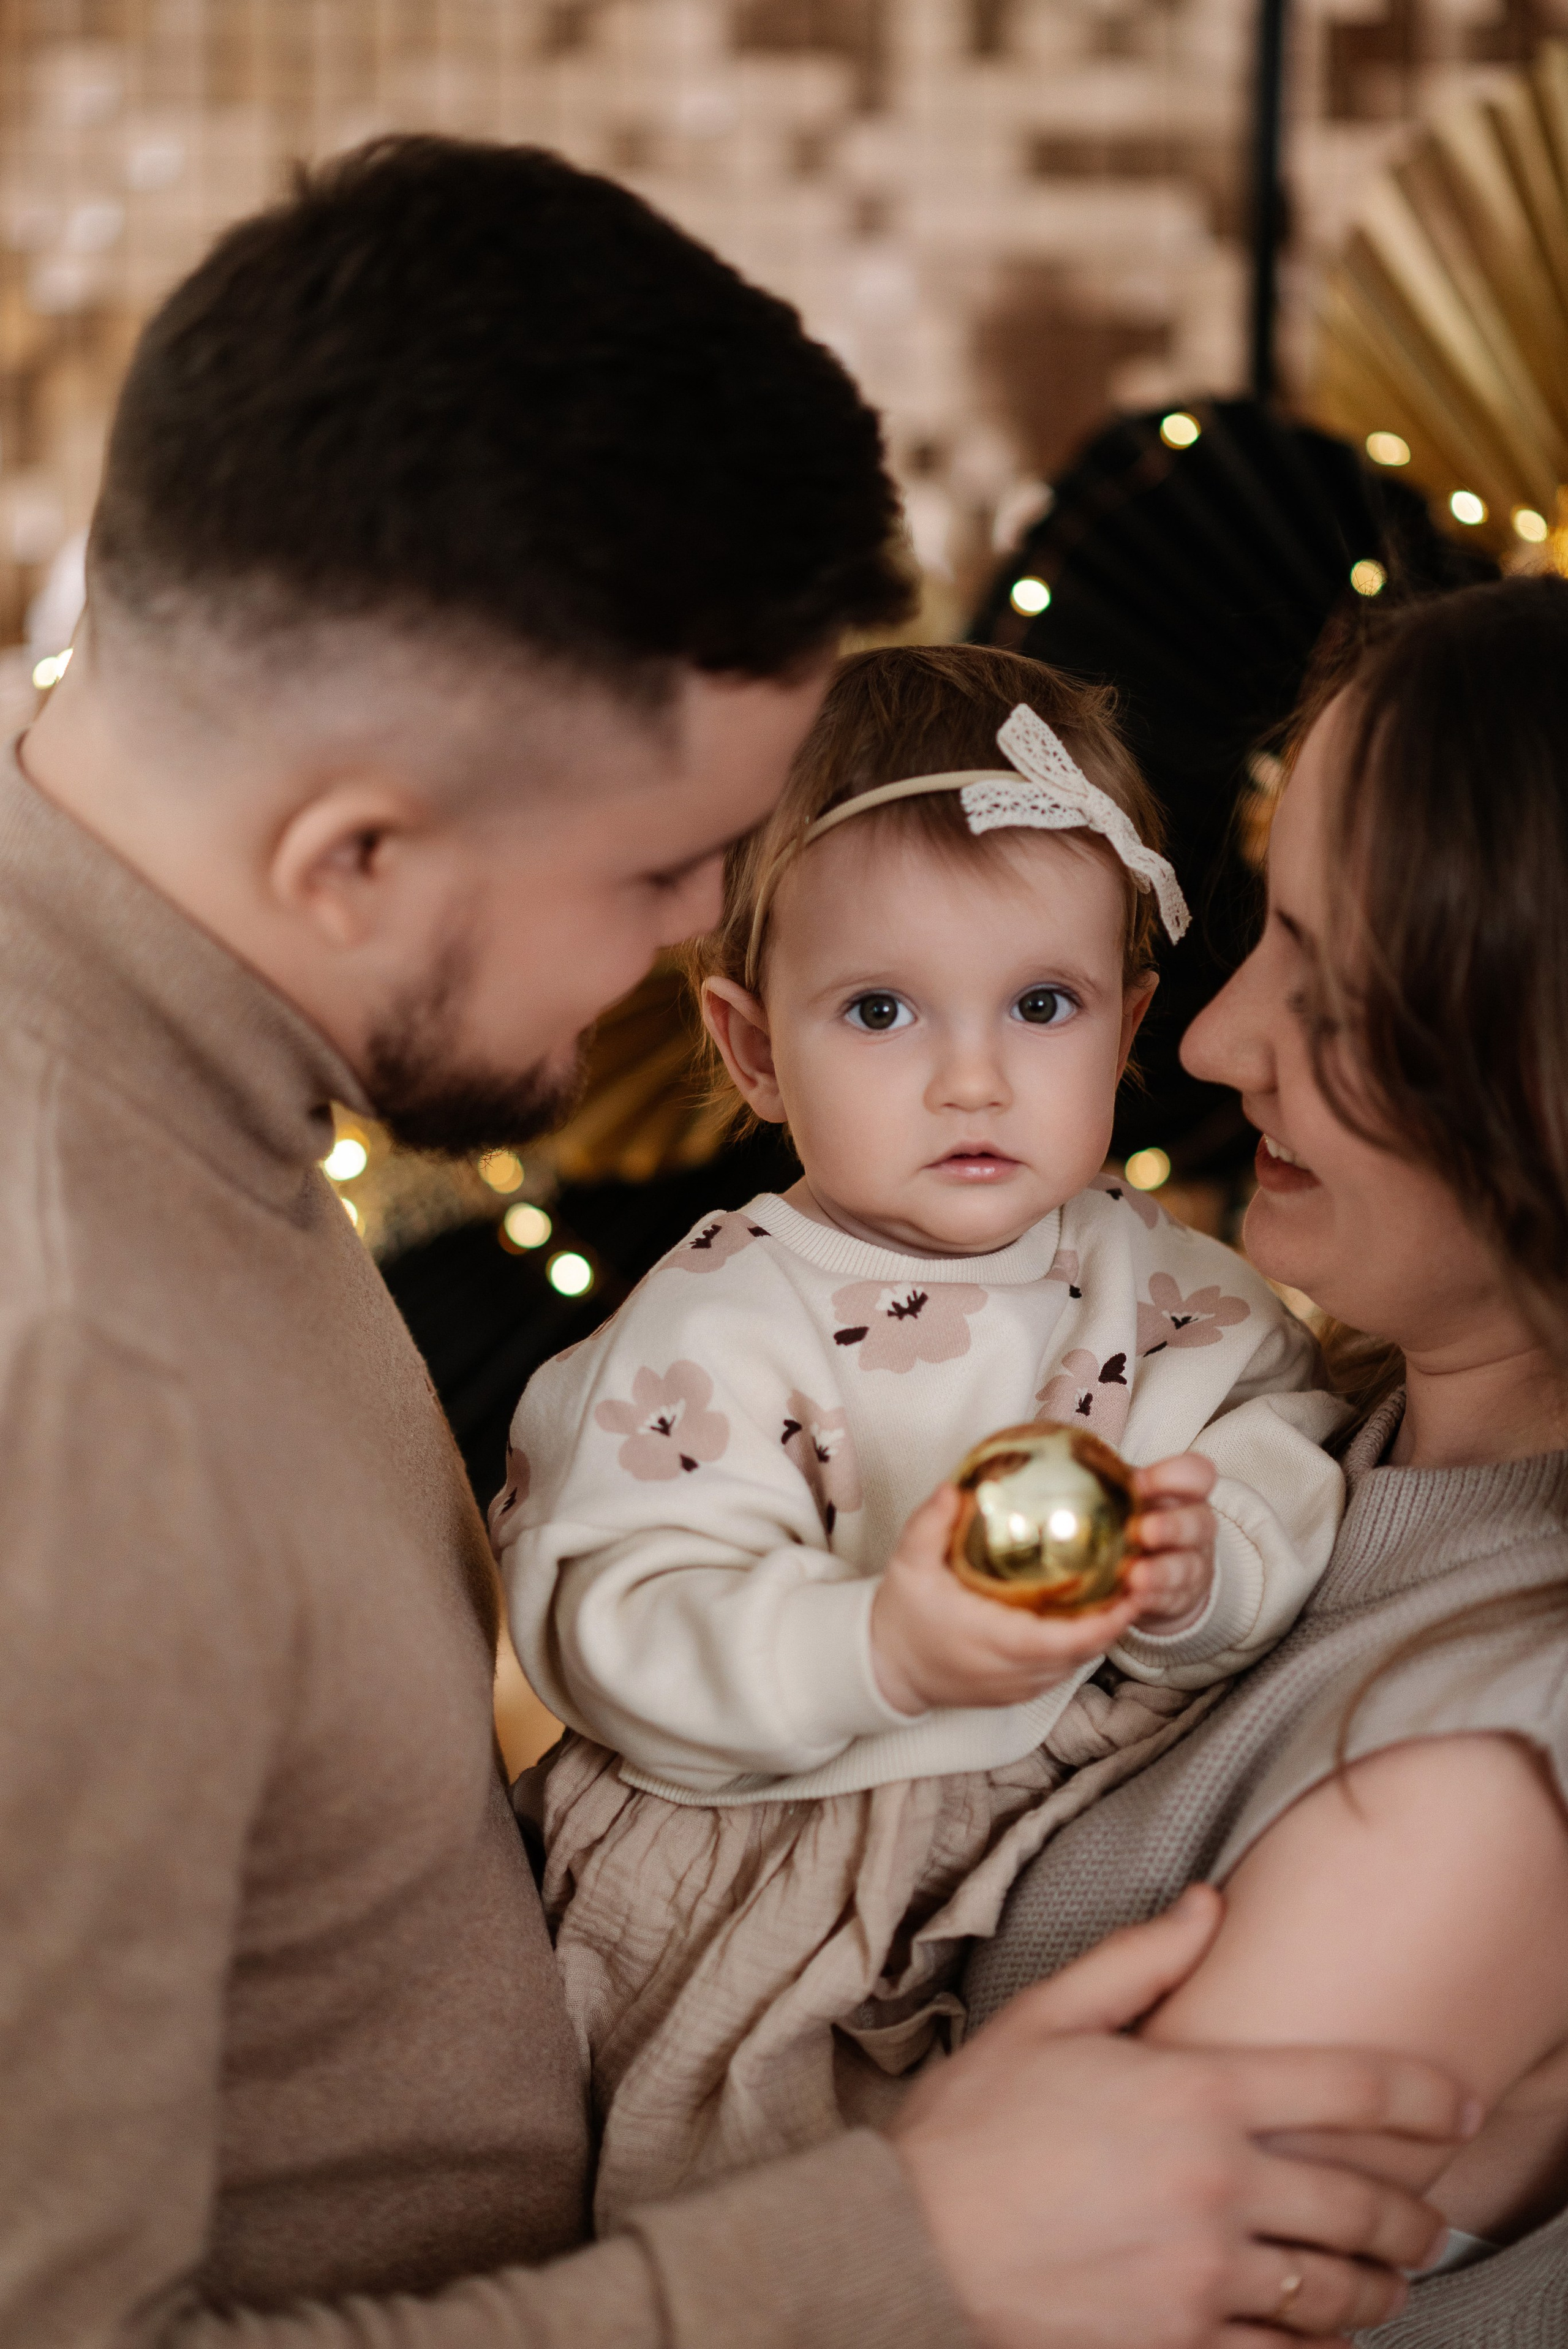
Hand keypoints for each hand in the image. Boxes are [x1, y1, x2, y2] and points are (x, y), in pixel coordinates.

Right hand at [870, 1484, 1142, 1716]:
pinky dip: (1080, 1645)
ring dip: (1101, 1633)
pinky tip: (1090, 1612)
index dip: (1105, 1621)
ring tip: (1125, 1590)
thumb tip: (955, 1487)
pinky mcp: (1016, 1692)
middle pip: (1081, 1653)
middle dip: (1115, 1620)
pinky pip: (1060, 1670)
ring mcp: (1015, 1686)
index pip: (1063, 1640)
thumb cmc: (901, 1615)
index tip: (1132, 1588)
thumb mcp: (908, 1564)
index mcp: (991, 1639)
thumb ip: (930, 1525)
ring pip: (1075, 1664)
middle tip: (1141, 1577)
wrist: (885, 1668)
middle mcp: (1010, 1671)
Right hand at [890, 1886, 1471, 2348]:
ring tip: (1385, 2286)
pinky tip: (1317, 2338)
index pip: (1349, 2090)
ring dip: (1376, 2291)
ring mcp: (1203, 2274)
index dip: (1424, 2095)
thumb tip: (1209, 1906)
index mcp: (1193, 2093)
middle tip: (1427, 2220)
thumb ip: (1140, 1959)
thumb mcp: (1046, 2017)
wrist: (908, 2247)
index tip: (1460, 2106)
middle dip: (1412, 2216)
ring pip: (1335, 2292)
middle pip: (1362, 2205)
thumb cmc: (969, 2128)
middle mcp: (1215, 2184)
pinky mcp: (1177, 2345)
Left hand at [1124, 1452, 1217, 1635]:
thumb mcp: (1129, 1498)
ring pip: (1187, 1566)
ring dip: (1160, 1571)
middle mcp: (1196, 1527)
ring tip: (1134, 1576)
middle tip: (1142, 1531)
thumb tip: (1062, 1463)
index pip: (1198, 1474)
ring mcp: (1193, 1564)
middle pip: (1199, 1522)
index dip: (1175, 1475)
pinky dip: (1151, 1599)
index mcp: (1184, 1494)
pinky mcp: (1182, 1597)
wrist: (1158, 1572)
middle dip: (1172, 1527)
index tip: (1138, 1484)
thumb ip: (1111, 1484)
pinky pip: (1172, 1599)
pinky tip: (1132, 1600)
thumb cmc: (1135, 1521)